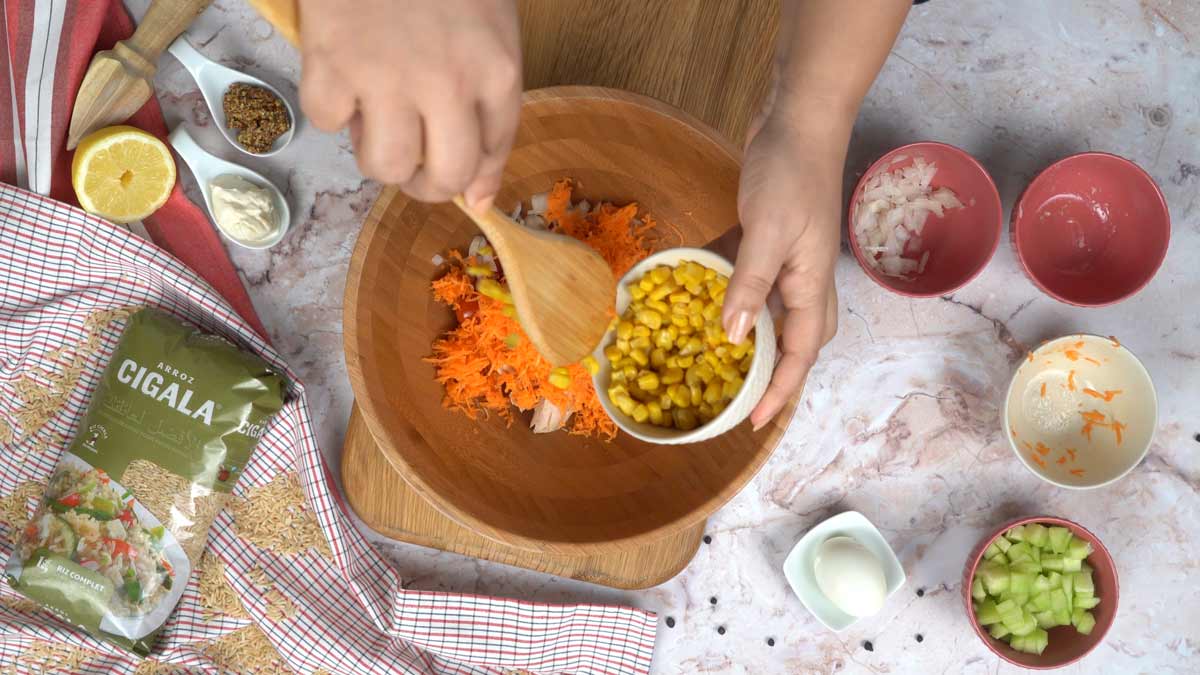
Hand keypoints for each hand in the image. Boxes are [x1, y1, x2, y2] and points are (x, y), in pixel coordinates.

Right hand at [298, 0, 521, 209]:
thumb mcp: (490, 24)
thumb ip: (490, 103)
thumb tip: (477, 193)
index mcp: (496, 70)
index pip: (492, 153)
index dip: (473, 178)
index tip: (460, 184)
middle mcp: (448, 83)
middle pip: (442, 178)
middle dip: (425, 184)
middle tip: (411, 162)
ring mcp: (388, 75)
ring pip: (384, 165)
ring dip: (377, 151)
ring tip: (375, 115)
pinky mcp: (332, 61)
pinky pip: (327, 121)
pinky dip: (331, 105)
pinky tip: (342, 73)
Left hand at [722, 88, 844, 429]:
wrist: (798, 116)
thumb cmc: (791, 172)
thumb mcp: (768, 231)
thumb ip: (750, 284)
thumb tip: (736, 339)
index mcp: (810, 286)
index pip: (800, 354)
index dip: (779, 391)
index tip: (754, 421)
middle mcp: (802, 278)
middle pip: (792, 340)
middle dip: (769, 373)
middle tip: (736, 395)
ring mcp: (785, 255)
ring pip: (766, 308)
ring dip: (742, 330)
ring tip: (708, 354)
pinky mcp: (767, 233)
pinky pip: (745, 272)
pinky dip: (722, 282)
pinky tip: (690, 285)